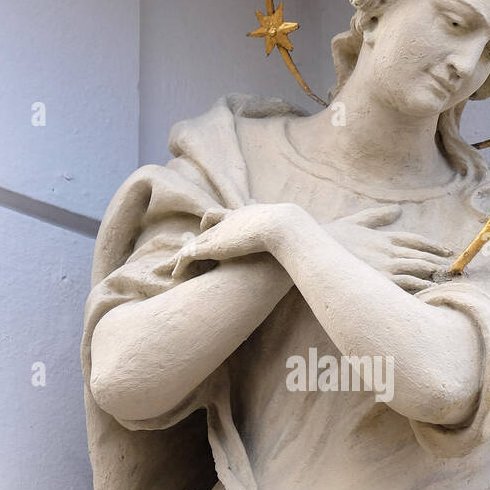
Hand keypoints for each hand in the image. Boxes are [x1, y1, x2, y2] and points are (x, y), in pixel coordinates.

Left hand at [176, 202, 311, 265]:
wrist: (285, 226)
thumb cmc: (296, 231)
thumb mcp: (298, 233)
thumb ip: (301, 239)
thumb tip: (317, 246)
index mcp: (249, 214)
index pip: (231, 216)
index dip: (223, 222)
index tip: (217, 227)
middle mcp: (230, 220)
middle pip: (208, 224)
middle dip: (199, 235)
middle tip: (188, 243)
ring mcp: (219, 233)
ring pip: (194, 242)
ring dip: (182, 255)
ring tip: (171, 266)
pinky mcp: (210, 246)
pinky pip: (188, 256)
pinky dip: (179, 265)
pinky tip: (174, 276)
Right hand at [325, 206, 455, 291]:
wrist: (314, 250)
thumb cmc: (332, 236)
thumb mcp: (356, 221)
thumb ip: (377, 216)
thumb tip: (396, 209)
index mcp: (384, 237)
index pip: (415, 240)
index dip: (433, 245)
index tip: (446, 250)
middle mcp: (388, 251)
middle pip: (421, 256)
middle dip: (438, 261)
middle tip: (453, 267)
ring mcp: (384, 267)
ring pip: (417, 270)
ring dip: (432, 274)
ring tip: (444, 279)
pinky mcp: (379, 282)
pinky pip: (405, 286)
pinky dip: (419, 287)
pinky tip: (429, 290)